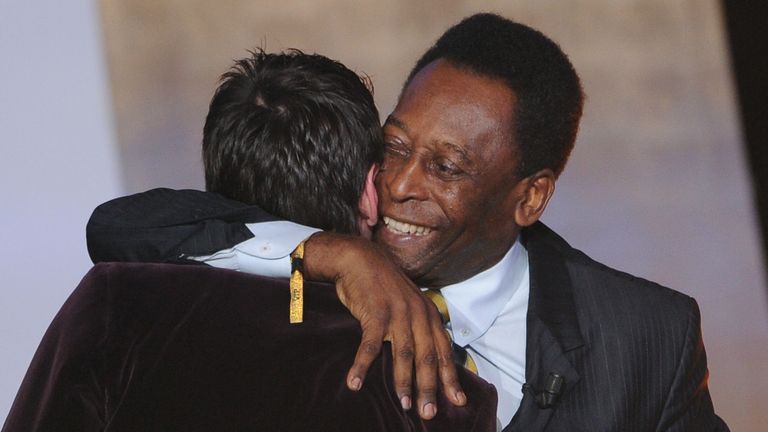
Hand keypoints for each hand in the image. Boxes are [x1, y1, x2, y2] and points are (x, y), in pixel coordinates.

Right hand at [303, 232, 466, 419]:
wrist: (360, 259)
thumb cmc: (383, 285)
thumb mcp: (410, 302)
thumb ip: (419, 324)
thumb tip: (427, 354)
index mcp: (428, 314)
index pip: (443, 351)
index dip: (450, 378)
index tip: (457, 401)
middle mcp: (417, 315)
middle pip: (427, 358)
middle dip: (429, 387)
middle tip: (428, 412)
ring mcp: (397, 314)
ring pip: (404, 355)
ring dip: (404, 382)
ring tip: (404, 404)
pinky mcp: (375, 314)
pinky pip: (370, 346)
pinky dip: (362, 366)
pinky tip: (354, 383)